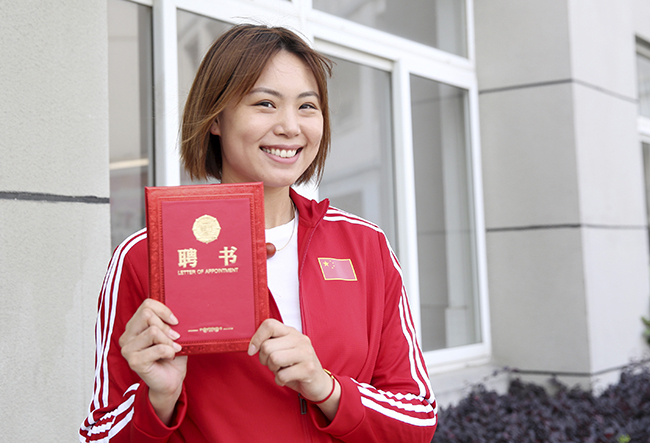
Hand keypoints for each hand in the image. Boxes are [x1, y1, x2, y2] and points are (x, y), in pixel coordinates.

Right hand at [119, 298, 186, 423]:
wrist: (171, 380)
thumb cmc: (171, 355)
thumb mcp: (172, 334)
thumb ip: (170, 322)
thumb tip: (177, 311)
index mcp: (134, 326)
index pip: (146, 305)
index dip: (164, 310)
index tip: (175, 321)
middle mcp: (127, 336)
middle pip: (147, 314)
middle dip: (166, 326)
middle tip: (174, 338)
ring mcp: (127, 349)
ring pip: (152, 331)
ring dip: (168, 341)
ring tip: (172, 349)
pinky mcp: (134, 361)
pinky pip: (157, 348)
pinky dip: (169, 351)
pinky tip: (170, 357)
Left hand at [248, 319, 339, 418]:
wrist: (318, 382)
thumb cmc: (296, 366)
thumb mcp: (283, 350)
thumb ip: (271, 344)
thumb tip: (252, 346)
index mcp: (291, 332)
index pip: (269, 325)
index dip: (256, 338)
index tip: (252, 350)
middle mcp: (300, 339)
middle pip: (267, 346)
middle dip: (264, 359)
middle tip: (273, 364)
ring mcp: (306, 353)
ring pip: (274, 359)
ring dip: (273, 369)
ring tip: (281, 370)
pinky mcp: (309, 369)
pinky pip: (282, 375)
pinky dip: (279, 380)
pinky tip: (287, 379)